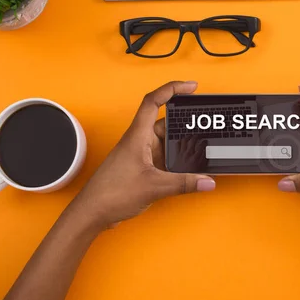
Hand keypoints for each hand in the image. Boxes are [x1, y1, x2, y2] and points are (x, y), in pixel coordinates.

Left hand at [71, 81, 215, 229]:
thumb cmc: (110, 193)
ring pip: (166, 142)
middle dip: (184, 122)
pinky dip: (177, 160)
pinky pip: (164, 157)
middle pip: (165, 123)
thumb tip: (207, 181)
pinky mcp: (142, 168)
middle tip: (203, 122)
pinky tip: (188, 167)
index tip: (191, 87)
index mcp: (137, 136)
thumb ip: (184, 183)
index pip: (153, 101)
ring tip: (200, 146)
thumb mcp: (154, 186)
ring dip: (181, 144)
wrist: (93, 212)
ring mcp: (140, 154)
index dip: (172, 89)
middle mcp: (139, 141)